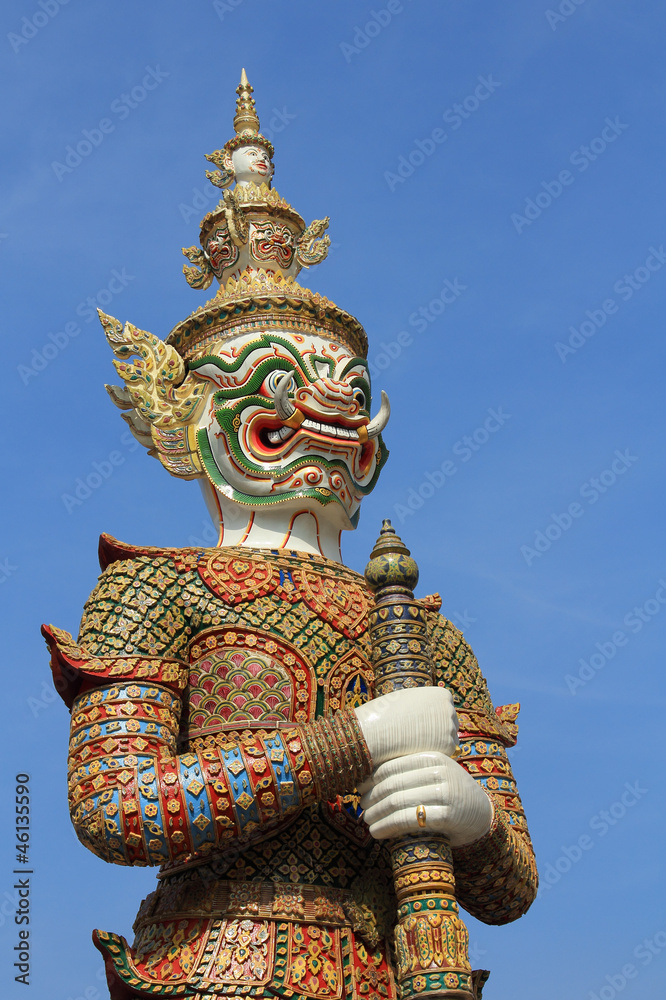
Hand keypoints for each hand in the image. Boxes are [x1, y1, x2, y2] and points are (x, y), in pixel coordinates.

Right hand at [353, 686, 457, 764]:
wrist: (377, 731)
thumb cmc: (388, 713)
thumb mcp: (409, 699)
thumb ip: (425, 704)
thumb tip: (434, 714)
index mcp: (442, 695)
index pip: (446, 709)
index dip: (434, 718)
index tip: (421, 724)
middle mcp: (449, 709)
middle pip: (451, 723)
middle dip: (438, 731)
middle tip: (420, 737)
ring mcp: (449, 727)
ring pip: (449, 739)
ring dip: (438, 743)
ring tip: (417, 744)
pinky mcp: (447, 745)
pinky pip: (445, 753)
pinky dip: (434, 754)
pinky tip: (419, 751)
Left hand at [358, 751, 492, 845]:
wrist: (481, 815)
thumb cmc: (448, 793)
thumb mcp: (434, 774)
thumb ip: (409, 772)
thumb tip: (365, 779)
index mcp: (432, 757)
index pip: (391, 766)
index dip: (370, 779)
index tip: (360, 789)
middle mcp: (439, 772)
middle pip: (392, 785)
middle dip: (371, 798)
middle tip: (362, 808)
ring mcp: (444, 793)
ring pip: (397, 802)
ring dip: (376, 814)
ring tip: (367, 821)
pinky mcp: (447, 816)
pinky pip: (408, 820)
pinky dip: (387, 827)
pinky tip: (377, 832)